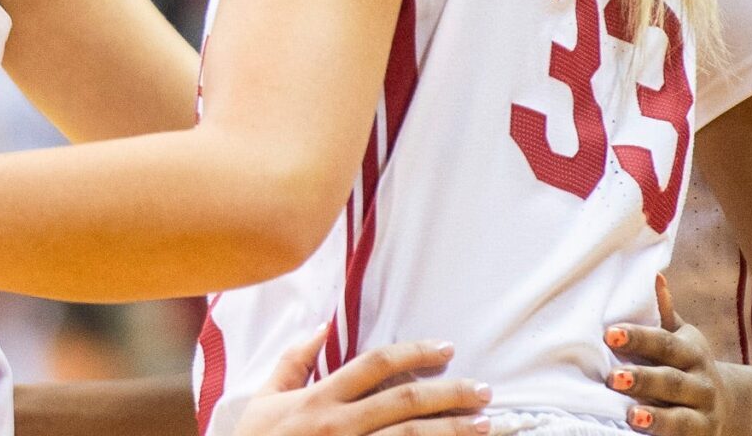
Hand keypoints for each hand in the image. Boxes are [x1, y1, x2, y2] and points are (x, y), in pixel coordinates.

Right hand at [232, 328, 491, 435]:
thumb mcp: (264, 399)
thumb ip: (293, 361)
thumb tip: (322, 326)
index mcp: (319, 398)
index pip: (375, 365)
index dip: (414, 352)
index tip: (446, 349)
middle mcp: (340, 424)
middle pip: (406, 402)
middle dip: (451, 394)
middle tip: (484, 391)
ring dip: (455, 430)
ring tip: (487, 424)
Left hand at [605, 274, 735, 435]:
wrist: (729, 404)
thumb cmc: (687, 363)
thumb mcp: (682, 337)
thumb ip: (664, 314)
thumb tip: (654, 276)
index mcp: (692, 353)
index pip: (664, 343)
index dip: (638, 338)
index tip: (608, 334)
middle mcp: (701, 384)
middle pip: (672, 382)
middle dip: (643, 380)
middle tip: (612, 378)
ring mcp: (703, 415)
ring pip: (681, 419)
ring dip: (657, 419)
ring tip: (631, 417)